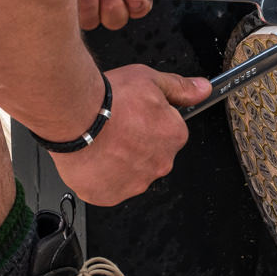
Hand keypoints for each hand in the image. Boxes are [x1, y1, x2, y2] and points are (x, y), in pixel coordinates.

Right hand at [50, 65, 209, 203]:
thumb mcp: (150, 80)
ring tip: (101, 142)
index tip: (134, 116)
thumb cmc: (108, 100)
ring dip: (119, 162)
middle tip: (116, 129)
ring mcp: (135, 183)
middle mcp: (160, 164)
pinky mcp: (110, 195)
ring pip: (130, 173)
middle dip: (136, 145)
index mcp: (174, 136)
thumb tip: (202, 89)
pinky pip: (108, 188)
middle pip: (151, 156)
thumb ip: (180, 88)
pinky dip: (101, 177)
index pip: (169, 133)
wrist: (74, 117)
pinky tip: (93, 158)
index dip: (149, 122)